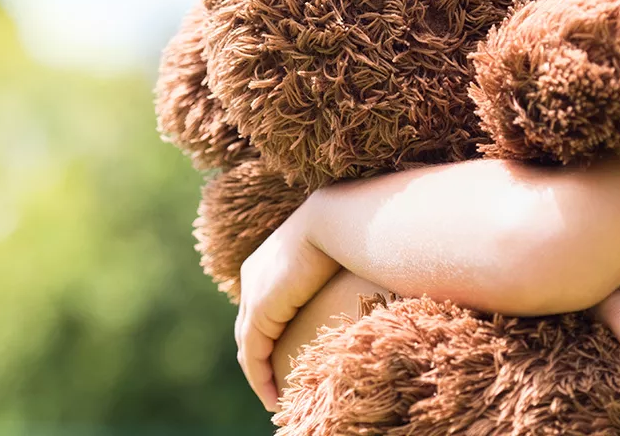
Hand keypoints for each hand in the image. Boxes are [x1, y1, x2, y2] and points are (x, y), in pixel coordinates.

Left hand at [234, 196, 340, 412]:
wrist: (339, 221)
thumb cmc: (352, 230)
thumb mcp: (339, 251)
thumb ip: (339, 266)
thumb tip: (369, 272)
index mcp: (269, 259)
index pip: (262, 304)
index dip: (270, 331)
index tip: (284, 356)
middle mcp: (253, 275)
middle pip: (250, 326)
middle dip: (260, 357)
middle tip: (275, 384)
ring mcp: (253, 293)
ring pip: (249, 344)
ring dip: (259, 374)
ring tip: (275, 398)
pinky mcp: (260, 311)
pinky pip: (254, 353)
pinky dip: (260, 378)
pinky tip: (273, 398)